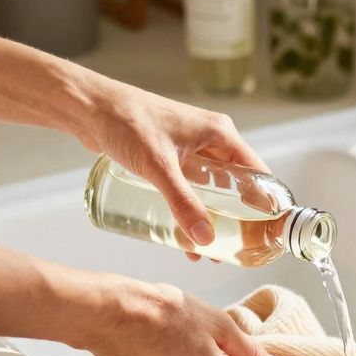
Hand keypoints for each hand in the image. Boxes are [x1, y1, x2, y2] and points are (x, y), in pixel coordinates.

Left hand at [76, 79, 267, 250]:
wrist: (90, 107)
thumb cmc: (127, 123)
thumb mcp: (159, 168)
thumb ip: (183, 204)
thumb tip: (205, 240)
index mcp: (220, 133)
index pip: (256, 171)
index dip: (264, 202)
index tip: (265, 232)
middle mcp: (210, 139)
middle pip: (235, 183)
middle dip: (235, 217)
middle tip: (233, 248)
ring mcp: (190, 147)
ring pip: (211, 187)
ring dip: (211, 215)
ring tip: (206, 248)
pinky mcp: (170, 155)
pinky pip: (190, 185)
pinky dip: (191, 207)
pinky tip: (182, 230)